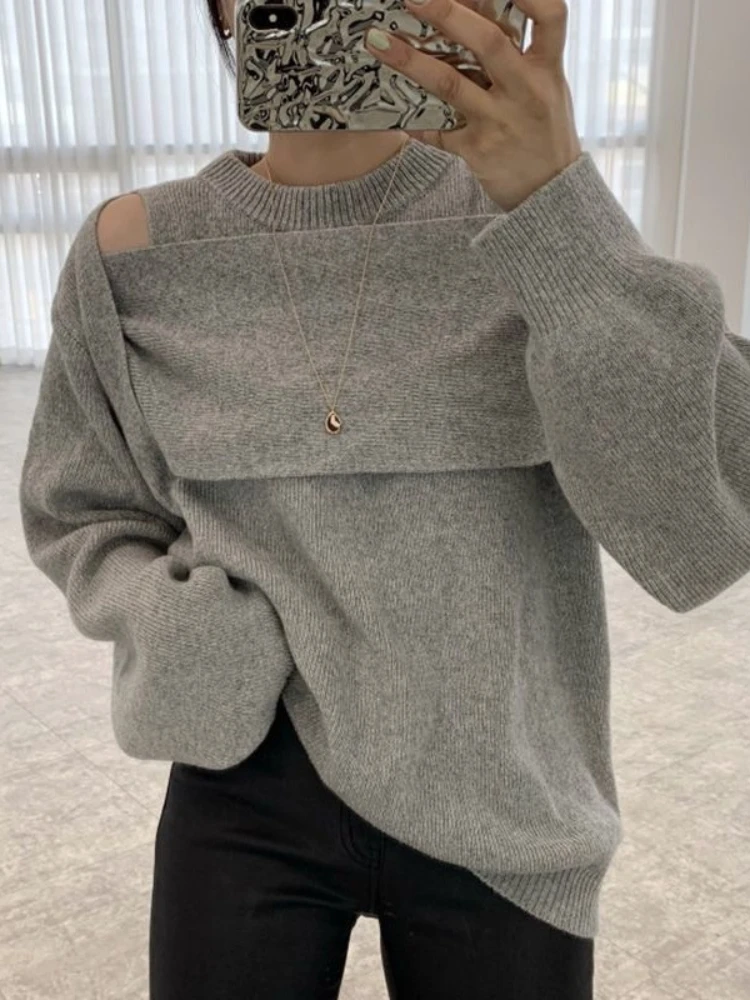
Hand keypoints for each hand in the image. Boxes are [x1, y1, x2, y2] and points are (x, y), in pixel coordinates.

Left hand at [365, 0, 582, 211]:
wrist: (549, 194)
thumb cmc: (544, 133)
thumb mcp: (546, 88)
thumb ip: (519, 56)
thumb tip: (475, 15)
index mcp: (547, 69)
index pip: (551, 15)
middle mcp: (525, 90)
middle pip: (489, 42)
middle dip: (449, 13)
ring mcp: (500, 121)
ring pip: (451, 84)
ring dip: (411, 61)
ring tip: (378, 42)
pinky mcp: (477, 150)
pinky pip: (437, 129)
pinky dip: (413, 118)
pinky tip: (389, 108)